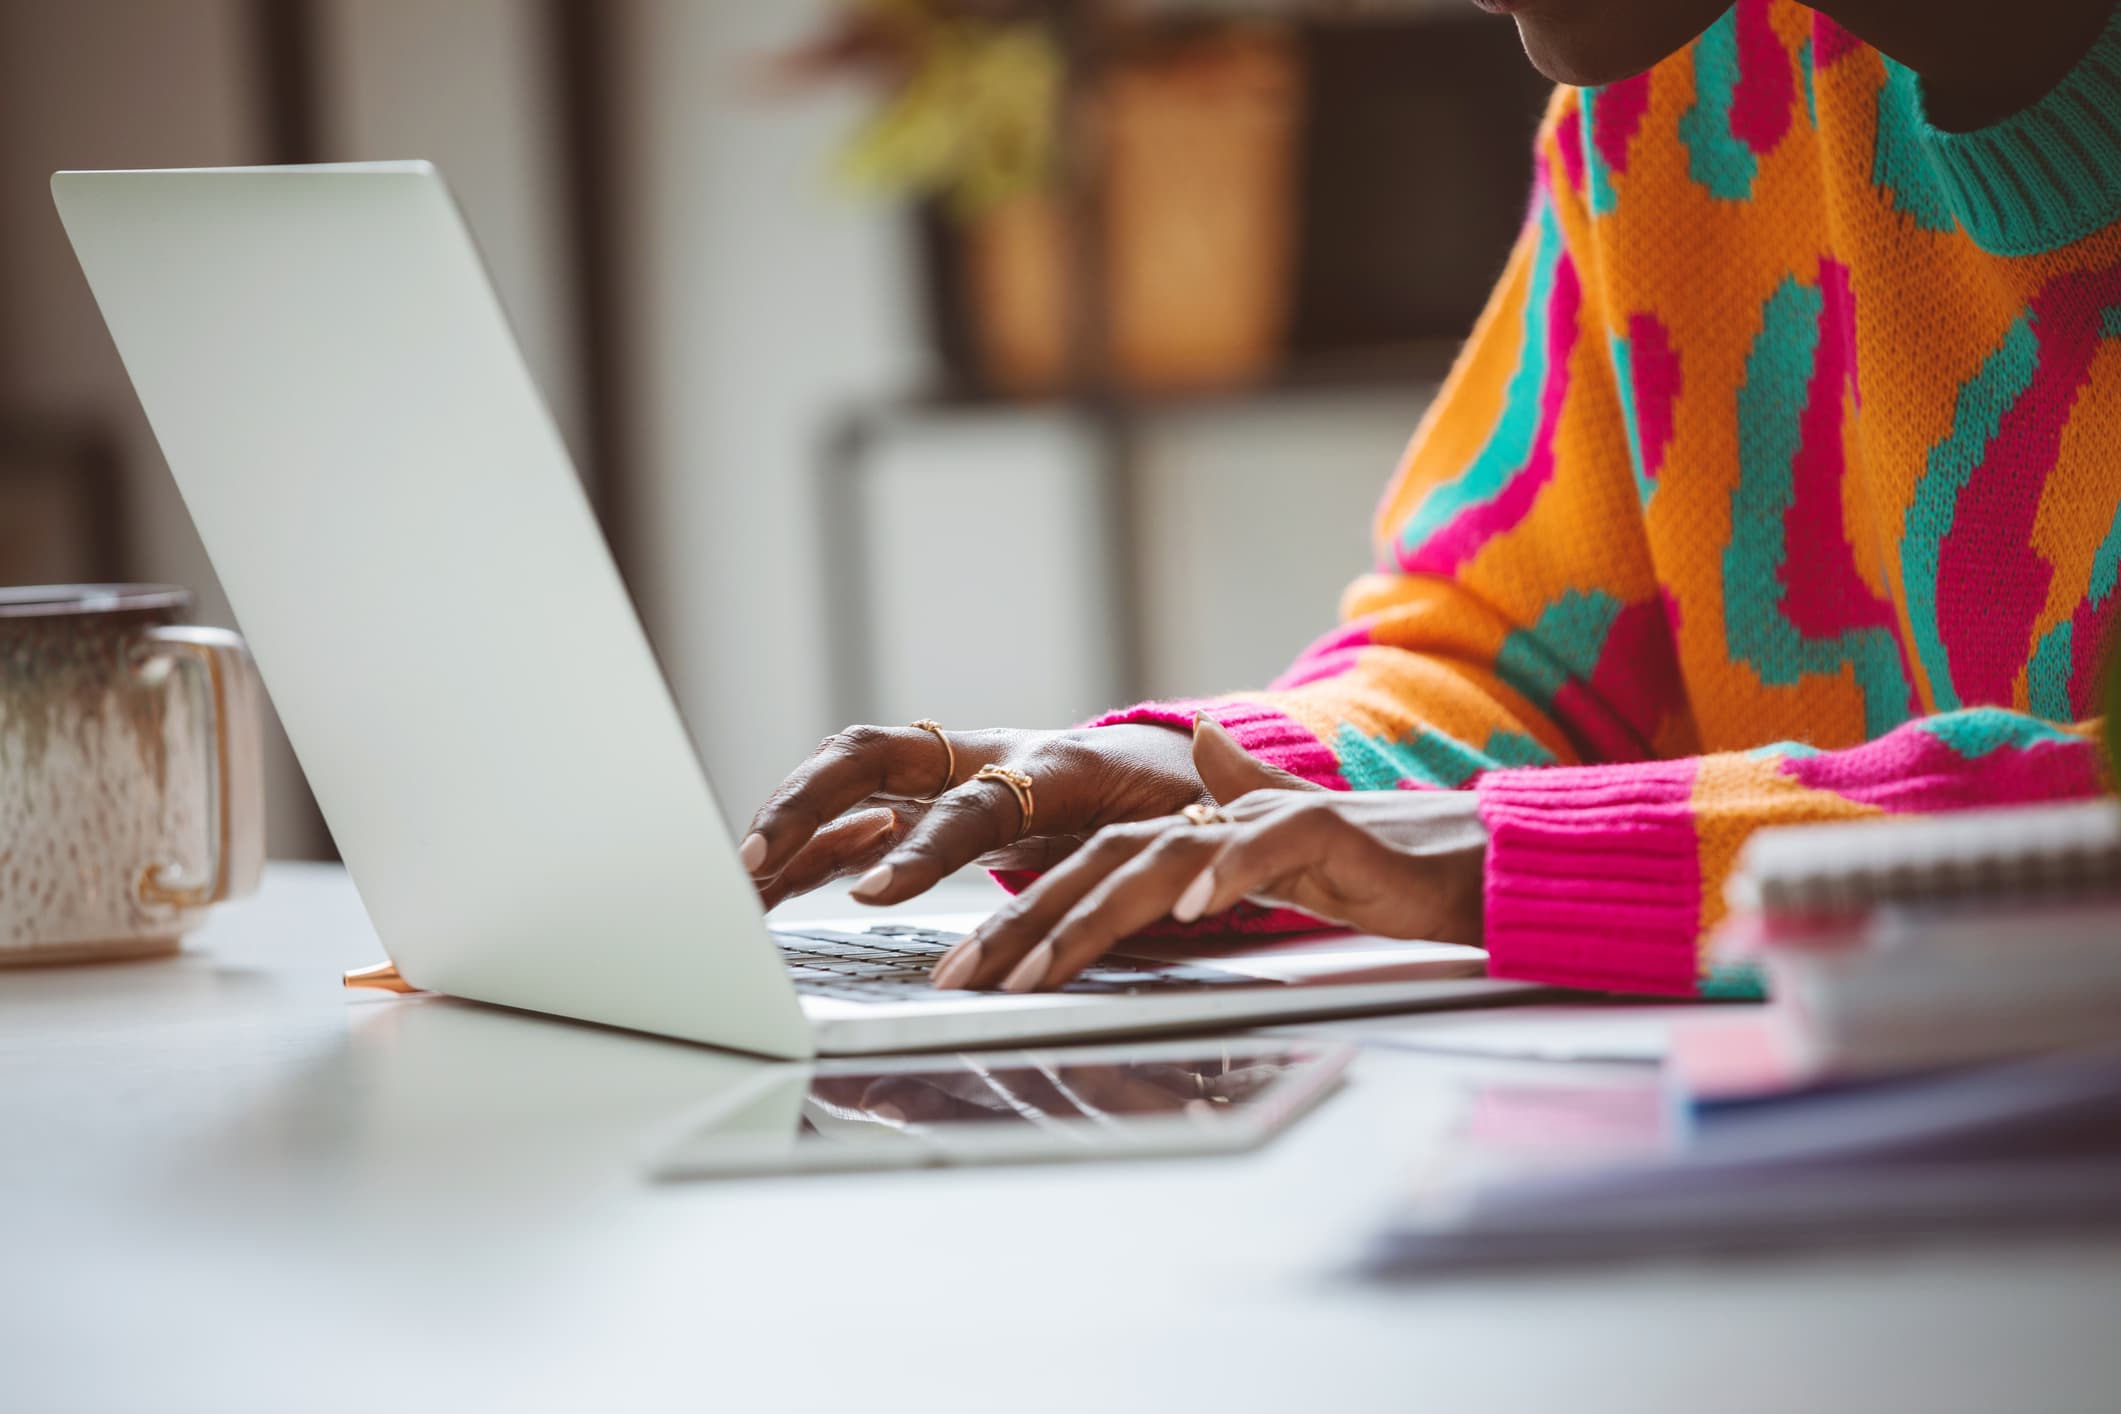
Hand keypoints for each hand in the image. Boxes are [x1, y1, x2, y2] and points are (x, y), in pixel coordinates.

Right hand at [741, 722, 1206, 909]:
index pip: (974, 803)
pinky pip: (857, 818)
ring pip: (849, 778)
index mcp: (1056, 763)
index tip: (875, 890)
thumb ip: (1192, 812)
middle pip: (875, 756)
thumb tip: (1202, 814)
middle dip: (807, 801)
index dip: (923, 846)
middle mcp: (987, 757)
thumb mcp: (1198, 808)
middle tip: (756, 860)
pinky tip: (779, 880)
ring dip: (791, 821)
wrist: (1169, 771)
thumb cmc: (1185, 796)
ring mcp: (952, 774)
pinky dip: (816, 846)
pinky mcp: (933, 803)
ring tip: (740, 876)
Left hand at [927, 718, 1486, 991]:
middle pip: (1102, 861)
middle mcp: (1223, 818)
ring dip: (1094, 912)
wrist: (1481, 856)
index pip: (1093, 867)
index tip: (966, 970)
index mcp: (1202, 833)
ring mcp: (1272, 821)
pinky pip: (1267, 848)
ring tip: (1041, 964)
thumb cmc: (1383, 867)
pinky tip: (1189, 909)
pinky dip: (1226, 873)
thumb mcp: (1285, 850)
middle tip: (963, 978)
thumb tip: (1200, 745)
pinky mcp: (1331, 831)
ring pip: (1162, 857)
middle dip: (1025, 922)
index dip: (1025, 913)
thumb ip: (1236, 805)